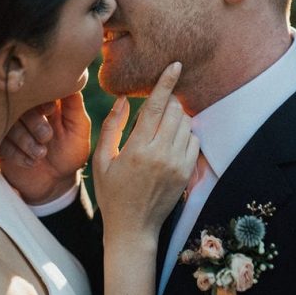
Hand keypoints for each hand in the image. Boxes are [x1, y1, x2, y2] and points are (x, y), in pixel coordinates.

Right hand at [0, 92, 91, 204]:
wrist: (55, 182)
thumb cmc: (69, 152)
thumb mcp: (78, 129)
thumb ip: (74, 105)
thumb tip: (73, 79)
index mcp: (44, 101)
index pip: (37, 88)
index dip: (42, 98)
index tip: (51, 110)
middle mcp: (25, 111)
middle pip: (19, 104)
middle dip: (33, 121)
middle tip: (47, 137)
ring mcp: (10, 126)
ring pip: (8, 124)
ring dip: (25, 140)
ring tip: (41, 154)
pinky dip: (16, 153)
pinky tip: (31, 162)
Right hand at [93, 62, 198, 242]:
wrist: (133, 228)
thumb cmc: (112, 193)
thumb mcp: (101, 160)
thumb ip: (112, 126)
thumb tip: (125, 99)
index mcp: (137, 149)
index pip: (156, 106)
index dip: (165, 82)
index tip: (175, 65)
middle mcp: (161, 155)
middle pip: (175, 111)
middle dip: (168, 102)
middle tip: (158, 107)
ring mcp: (177, 165)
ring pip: (186, 124)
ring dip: (177, 118)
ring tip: (161, 129)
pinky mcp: (187, 173)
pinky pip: (194, 140)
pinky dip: (185, 134)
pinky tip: (170, 142)